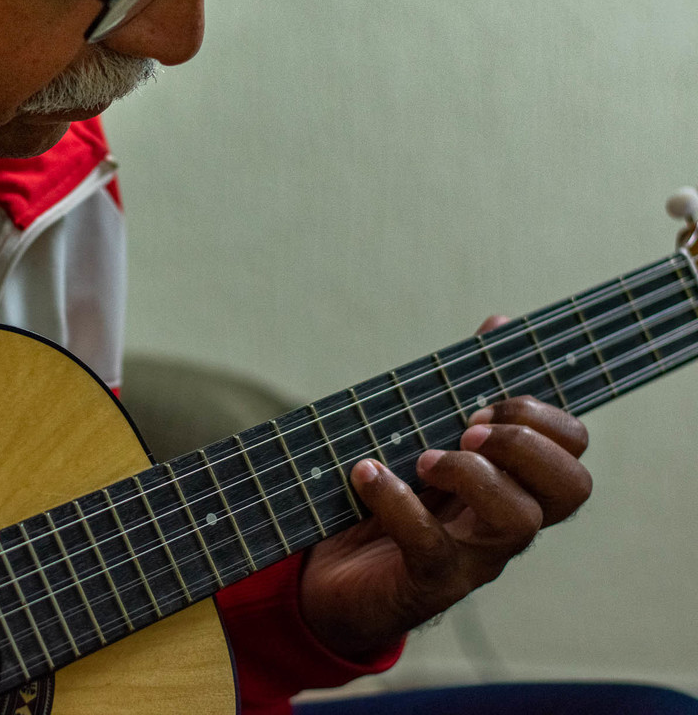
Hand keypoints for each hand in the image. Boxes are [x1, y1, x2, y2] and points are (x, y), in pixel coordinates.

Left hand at [297, 317, 591, 660]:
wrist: (331, 579)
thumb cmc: (385, 502)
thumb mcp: (422, 437)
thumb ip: (461, 388)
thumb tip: (499, 323)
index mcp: (512, 482)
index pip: (573, 451)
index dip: (544, 418)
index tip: (485, 402)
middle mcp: (506, 522)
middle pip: (571, 488)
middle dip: (525, 444)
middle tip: (467, 429)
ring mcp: (474, 557)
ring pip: (520, 520)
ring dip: (474, 473)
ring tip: (423, 457)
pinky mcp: (428, 581)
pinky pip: (431, 544)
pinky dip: (398, 502)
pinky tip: (367, 474)